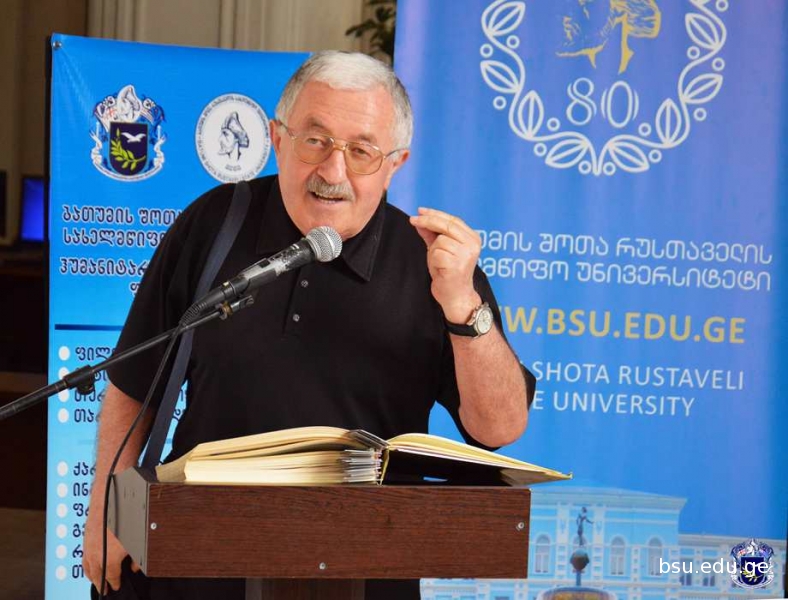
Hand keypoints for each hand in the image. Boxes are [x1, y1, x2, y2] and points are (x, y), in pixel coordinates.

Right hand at [83, 512, 138, 592]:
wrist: (110, 500)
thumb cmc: (125, 518)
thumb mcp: (137, 541)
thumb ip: (136, 558)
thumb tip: (134, 567)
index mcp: (109, 558)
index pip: (111, 576)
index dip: (114, 583)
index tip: (116, 587)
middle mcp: (96, 555)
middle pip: (97, 575)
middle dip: (100, 583)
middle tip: (103, 590)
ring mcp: (89, 546)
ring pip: (87, 566)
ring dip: (91, 575)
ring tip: (95, 580)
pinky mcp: (86, 537)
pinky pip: (84, 556)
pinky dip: (86, 564)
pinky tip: (89, 564)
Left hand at [409, 207, 481, 322]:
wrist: (455, 297)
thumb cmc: (448, 273)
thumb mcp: (439, 250)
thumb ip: (431, 235)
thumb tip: (419, 220)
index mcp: (473, 238)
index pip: (453, 220)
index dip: (435, 214)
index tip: (420, 211)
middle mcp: (472, 244)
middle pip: (446, 225)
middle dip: (427, 221)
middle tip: (413, 220)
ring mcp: (466, 254)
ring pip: (440, 241)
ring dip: (433, 251)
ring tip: (439, 263)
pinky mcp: (457, 264)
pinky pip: (436, 253)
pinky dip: (433, 261)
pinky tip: (440, 270)